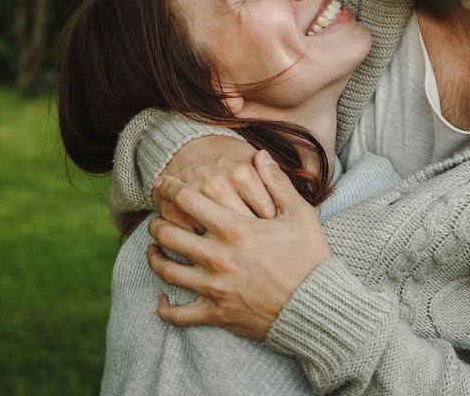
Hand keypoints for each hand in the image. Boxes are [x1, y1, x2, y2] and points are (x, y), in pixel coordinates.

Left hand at [146, 150, 331, 340]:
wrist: (316, 305)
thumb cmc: (310, 257)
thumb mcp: (300, 213)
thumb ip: (277, 182)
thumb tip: (261, 155)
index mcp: (234, 228)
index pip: (188, 200)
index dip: (170, 188)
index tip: (163, 183)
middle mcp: (217, 256)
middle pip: (167, 234)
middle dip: (157, 222)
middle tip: (156, 219)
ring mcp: (213, 286)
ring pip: (166, 271)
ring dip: (154, 258)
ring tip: (153, 249)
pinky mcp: (215, 313)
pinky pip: (178, 314)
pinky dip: (165, 307)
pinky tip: (163, 298)